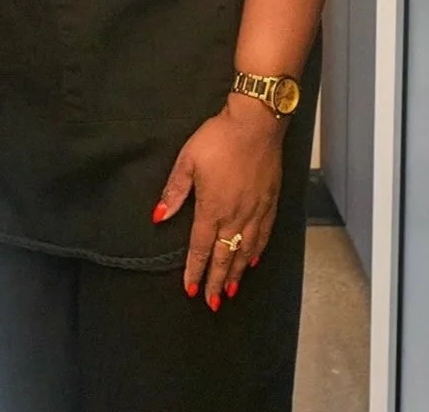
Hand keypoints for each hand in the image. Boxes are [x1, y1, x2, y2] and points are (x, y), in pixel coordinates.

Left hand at [153, 97, 284, 308]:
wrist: (255, 125)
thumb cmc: (218, 139)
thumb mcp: (188, 160)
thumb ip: (174, 191)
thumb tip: (159, 217)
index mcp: (212, 208)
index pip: (201, 247)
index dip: (195, 269)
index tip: (191, 289)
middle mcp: (235, 216)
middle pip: (225, 256)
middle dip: (217, 281)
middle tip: (213, 303)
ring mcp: (255, 211)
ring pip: (245, 251)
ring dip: (237, 273)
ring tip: (231, 291)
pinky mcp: (270, 203)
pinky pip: (264, 236)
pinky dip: (257, 252)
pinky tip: (253, 261)